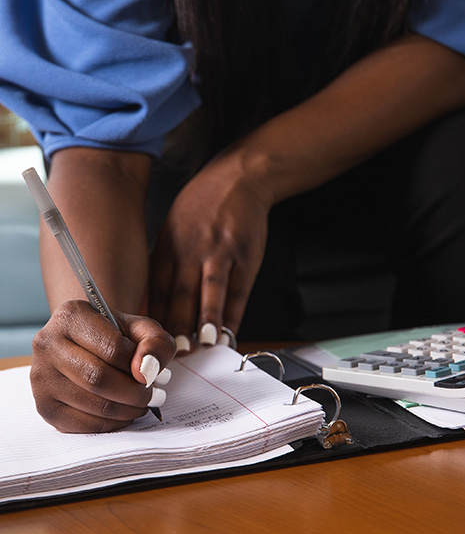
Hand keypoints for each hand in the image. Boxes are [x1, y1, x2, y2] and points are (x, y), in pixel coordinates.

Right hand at [30, 300, 175, 432]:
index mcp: (71, 316)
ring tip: (141, 404)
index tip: (152, 374)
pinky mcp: (44, 405)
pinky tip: (123, 413)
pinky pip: (83, 425)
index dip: (140, 366)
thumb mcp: (143, 329)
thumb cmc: (116, 337)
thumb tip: (146, 372)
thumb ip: (156, 344)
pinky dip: (111, 424)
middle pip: (98, 379)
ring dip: (127, 410)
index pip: (112, 348)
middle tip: (152, 395)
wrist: (87, 346)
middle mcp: (48, 344)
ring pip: (92, 404)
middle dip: (135, 393)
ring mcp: (42, 377)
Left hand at [149, 151, 270, 345]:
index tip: (149, 343)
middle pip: (181, 293)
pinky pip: (238, 290)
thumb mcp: (171, 230)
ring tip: (203, 345)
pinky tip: (228, 333)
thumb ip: (162, 266)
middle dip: (176, 326)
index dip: (152, 318)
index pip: (156, 288)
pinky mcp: (245, 255)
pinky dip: (233, 314)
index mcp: (168, 245)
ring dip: (206, 321)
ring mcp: (220, 251)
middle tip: (172, 354)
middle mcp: (191, 249)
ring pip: (211, 291)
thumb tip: (150, 307)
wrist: (238, 179)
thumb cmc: (201, 208)